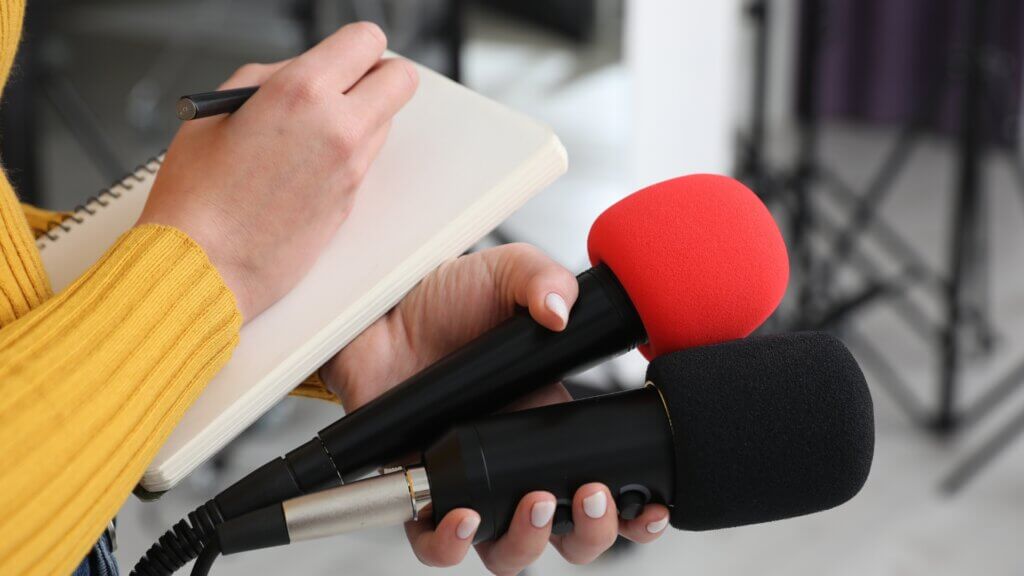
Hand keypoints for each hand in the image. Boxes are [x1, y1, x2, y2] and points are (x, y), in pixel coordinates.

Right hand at [138, 22, 417, 319]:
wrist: (204, 266)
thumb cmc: (197, 195)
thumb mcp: (221, 108)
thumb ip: (274, 78)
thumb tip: (307, 70)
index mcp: (303, 91)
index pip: (368, 41)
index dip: (357, 46)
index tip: (346, 54)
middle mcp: (339, 127)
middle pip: (401, 80)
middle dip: (378, 76)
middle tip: (347, 85)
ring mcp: (352, 168)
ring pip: (385, 122)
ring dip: (361, 117)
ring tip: (310, 133)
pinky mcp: (353, 202)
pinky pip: (365, 161)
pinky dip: (348, 155)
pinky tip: (306, 167)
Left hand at [320, 243, 668, 573]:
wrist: (381, 311)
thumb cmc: (445, 299)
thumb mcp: (505, 273)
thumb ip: (542, 278)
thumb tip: (563, 311)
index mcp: (549, 423)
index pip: (605, 482)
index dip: (633, 509)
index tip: (651, 505)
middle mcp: (512, 462)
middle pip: (566, 534)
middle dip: (591, 533)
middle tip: (590, 497)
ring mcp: (469, 482)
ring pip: (510, 552)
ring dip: (528, 543)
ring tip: (533, 504)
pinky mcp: (422, 490)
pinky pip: (435, 544)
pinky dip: (451, 545)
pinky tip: (463, 516)